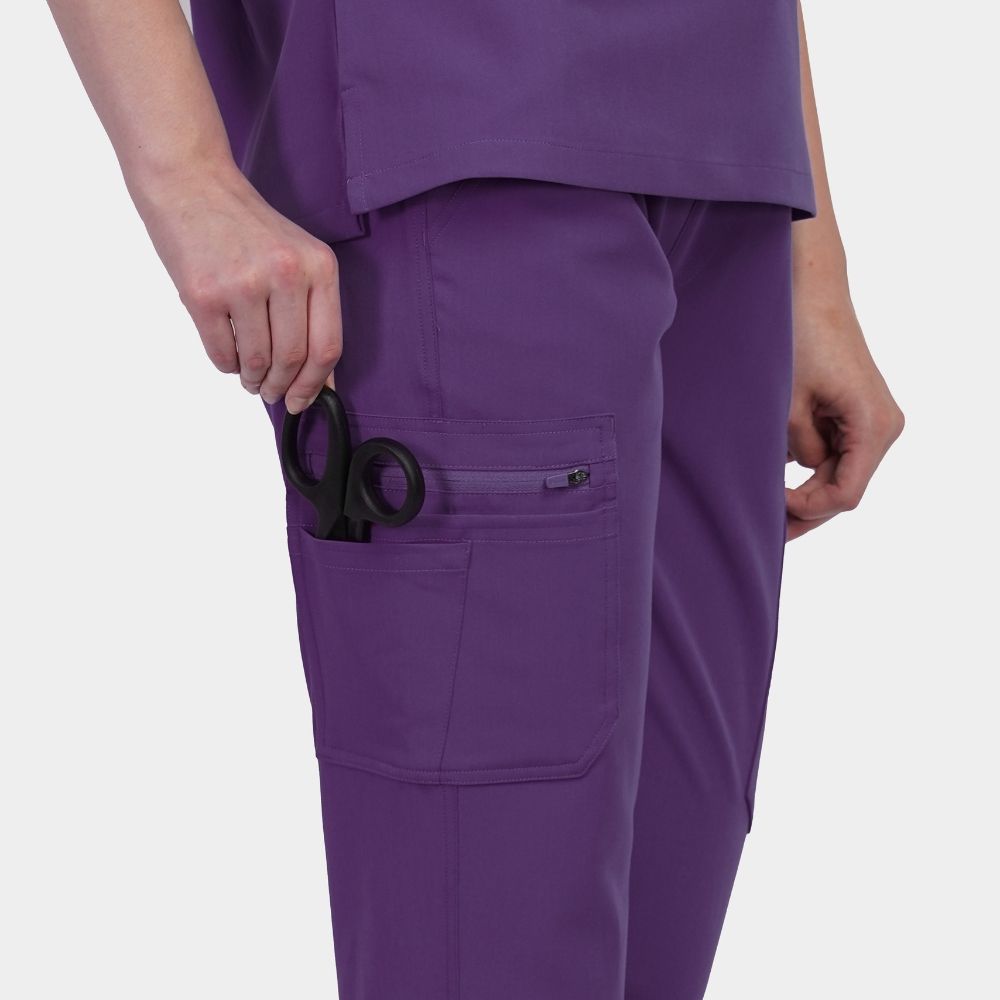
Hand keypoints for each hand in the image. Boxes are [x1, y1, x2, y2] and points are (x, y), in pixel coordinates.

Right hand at [134, 159, 341, 412]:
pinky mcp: (204, 294)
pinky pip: (222, 353)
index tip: (303, 401)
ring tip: (249, 378)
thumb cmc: (244, 226)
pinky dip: (227, 365)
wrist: (191, 182)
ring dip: (252, 379)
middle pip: (293, 358)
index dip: (316, 385)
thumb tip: (323, 381)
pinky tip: (229, 357)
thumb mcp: (296, 258)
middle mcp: (286, 274)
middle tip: (271, 393)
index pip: (327, 346)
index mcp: (319, 267)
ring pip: (257, 360)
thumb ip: (313, 313)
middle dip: (281, 386)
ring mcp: (244, 284)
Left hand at [786, 289, 903, 539]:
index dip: (807, 509)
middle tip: (765, 530)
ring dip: (806, 490)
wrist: (811, 293)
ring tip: (765, 504)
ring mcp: (873, 421)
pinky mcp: (857, 414)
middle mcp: (883, 427)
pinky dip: (809, 467)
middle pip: (845, 491)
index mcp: (873, 426)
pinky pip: (836, 454)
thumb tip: (798, 479)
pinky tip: (777, 475)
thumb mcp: (787, 405)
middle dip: (805, 509)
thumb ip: (797, 449)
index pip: (845, 495)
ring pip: (840, 475)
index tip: (771, 505)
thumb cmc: (798, 340)